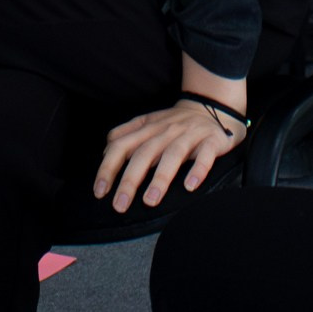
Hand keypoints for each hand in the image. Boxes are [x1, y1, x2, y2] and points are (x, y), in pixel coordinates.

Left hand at [94, 99, 245, 212]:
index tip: (100, 191)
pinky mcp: (211, 140)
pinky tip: (189, 186)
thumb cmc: (175, 122)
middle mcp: (166, 130)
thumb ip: (126, 134)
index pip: (121, 145)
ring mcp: (189, 135)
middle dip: (130, 180)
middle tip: (120, 205)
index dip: (108, 167)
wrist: (212, 106)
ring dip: (160, 178)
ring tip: (150, 201)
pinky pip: (205, 155)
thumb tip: (105, 151)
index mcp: (147, 128)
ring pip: (172, 155)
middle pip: (144, 153)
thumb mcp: (148, 123)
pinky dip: (198, 170)